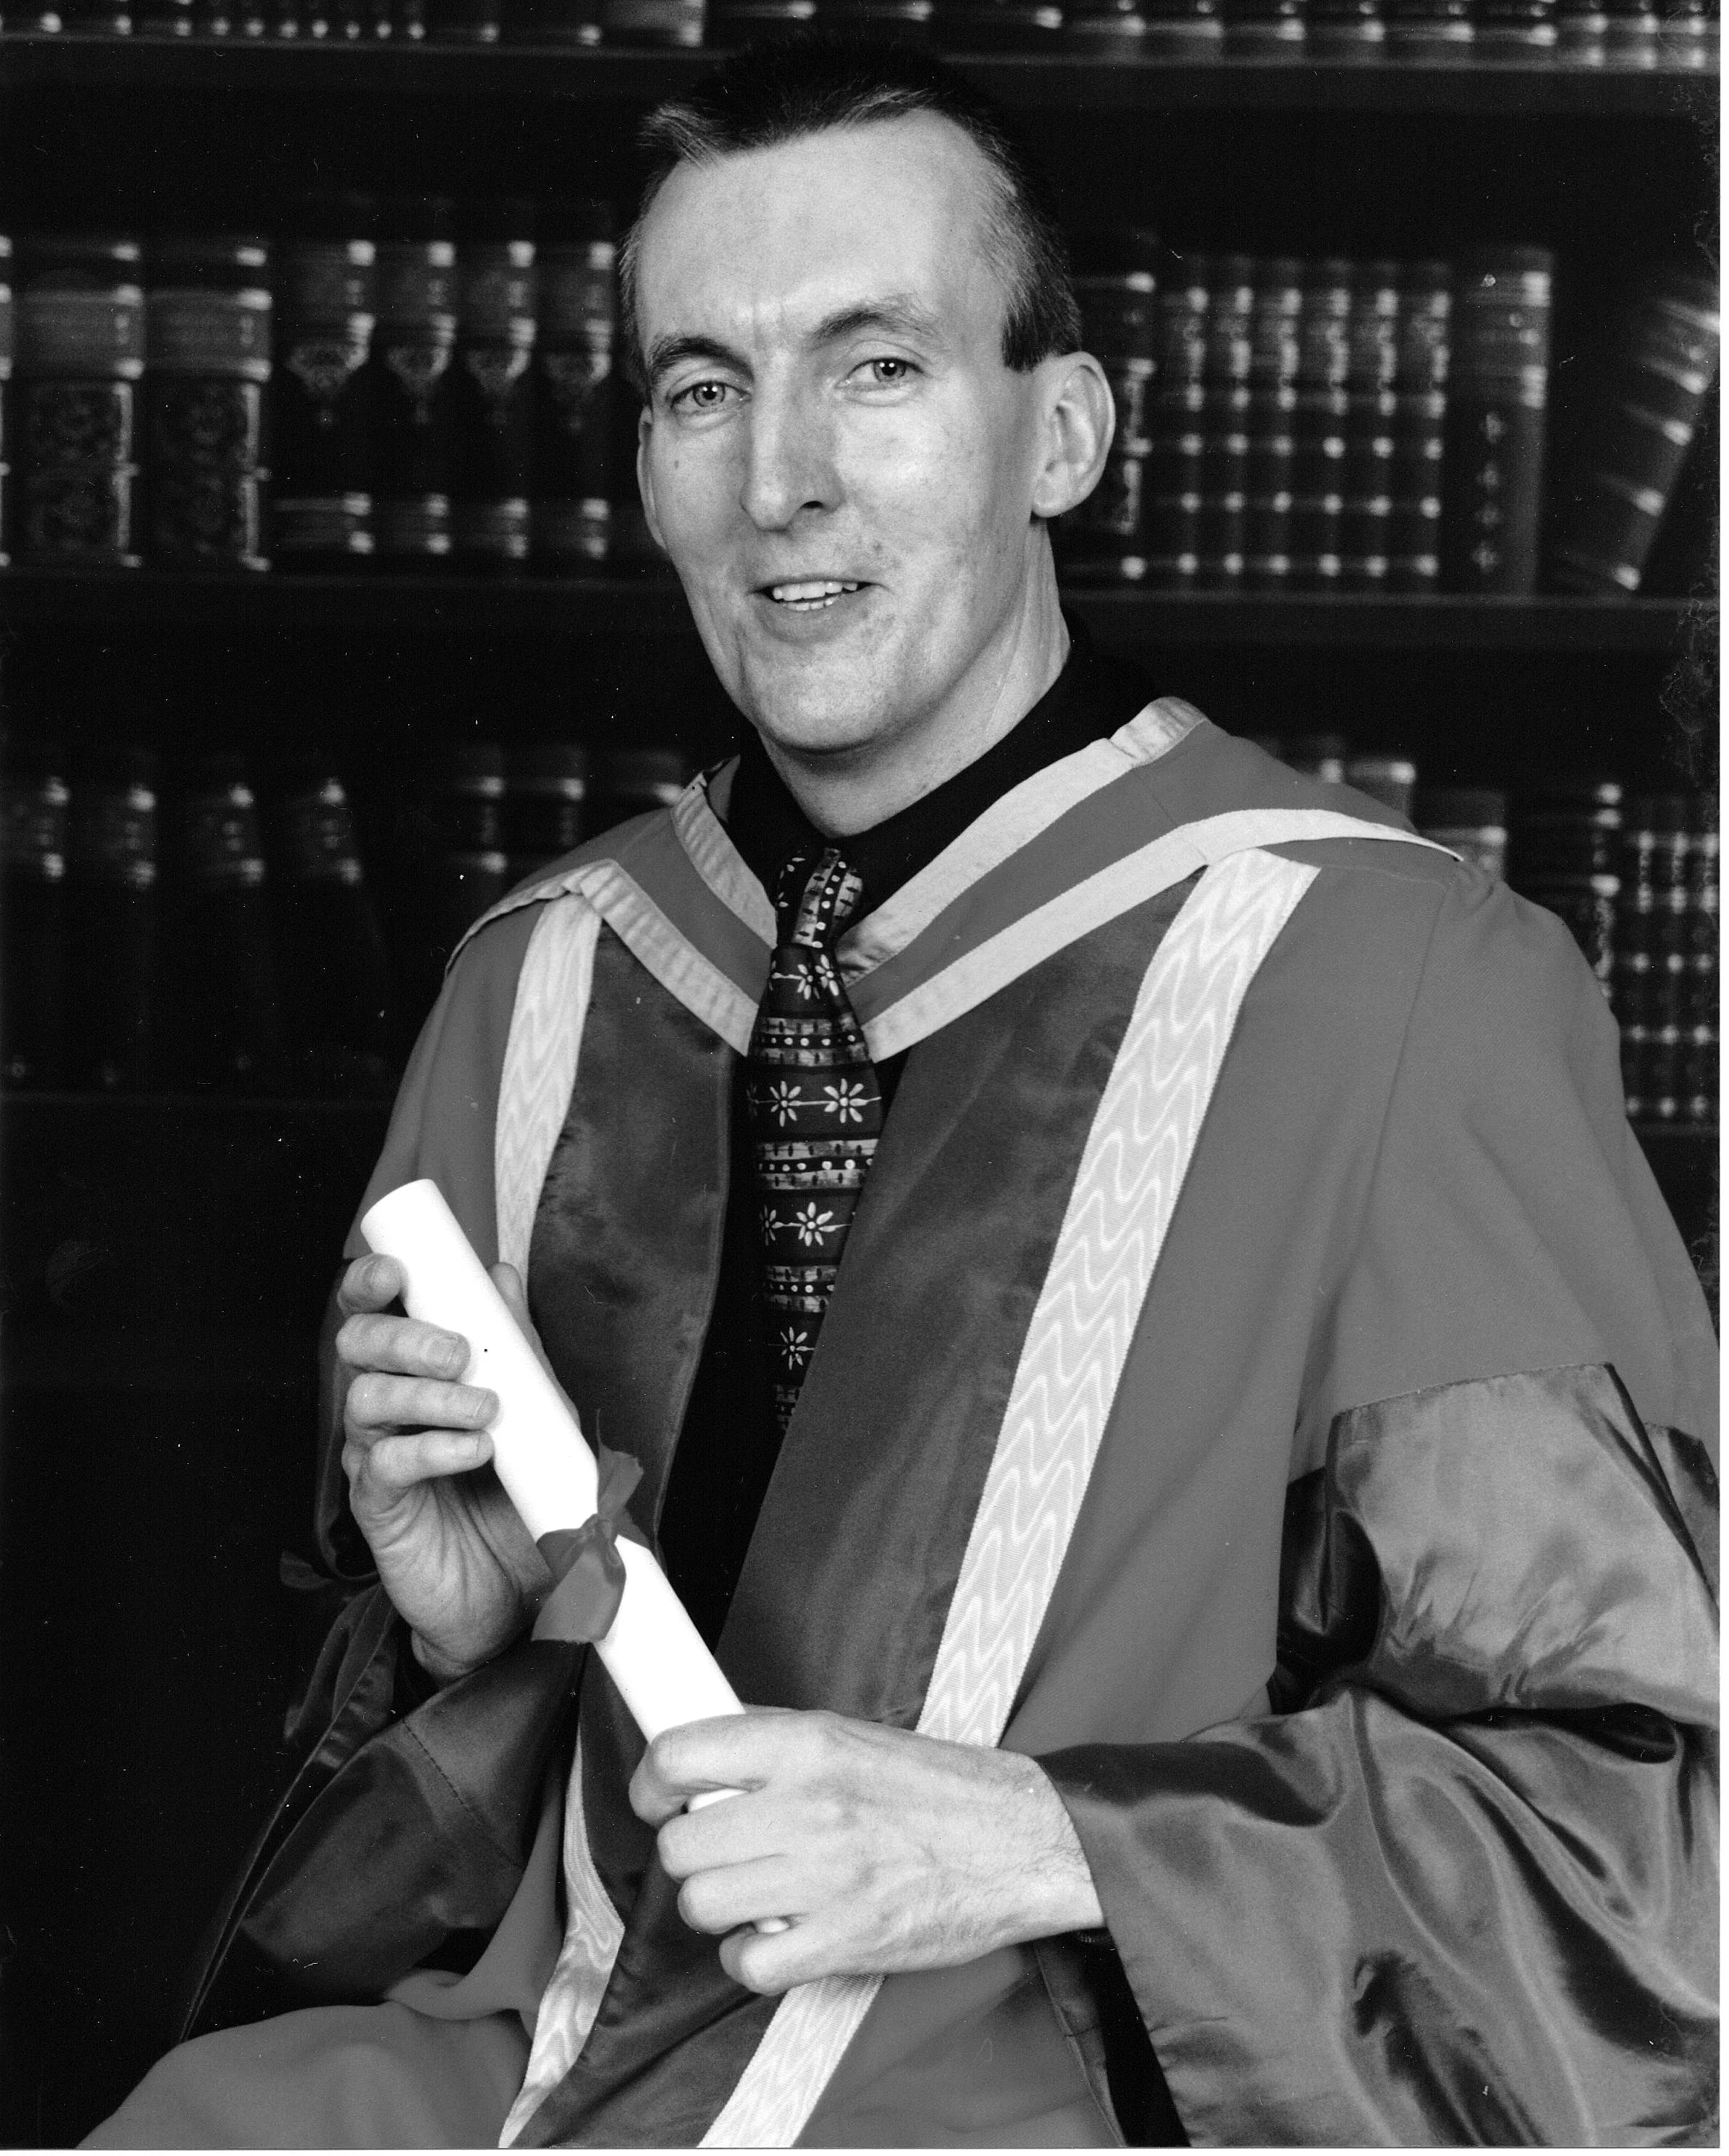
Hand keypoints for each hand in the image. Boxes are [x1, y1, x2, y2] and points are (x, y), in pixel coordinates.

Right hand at [336, 1253, 553, 1682]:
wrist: (518, 1590)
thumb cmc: (516, 1493)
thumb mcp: (533, 1411)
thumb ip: (516, 1346)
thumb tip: (500, 1274)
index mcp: (416, 1372)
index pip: (375, 1313)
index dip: (371, 1284)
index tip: (395, 1273)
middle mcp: (387, 1407)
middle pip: (358, 1347)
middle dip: (403, 1338)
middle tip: (457, 1353)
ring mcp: (375, 1455)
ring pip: (365, 1400)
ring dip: (427, 1396)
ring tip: (483, 1410)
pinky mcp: (378, 1507)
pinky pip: (385, 1464)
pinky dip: (431, 1449)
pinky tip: (473, 1449)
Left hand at [631, 1708, 1103, 1994]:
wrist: (1023, 1840)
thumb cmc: (941, 1790)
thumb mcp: (853, 1736)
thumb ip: (777, 1744)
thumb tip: (706, 1751)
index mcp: (808, 1745)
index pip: (680, 1757)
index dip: (652, 1784)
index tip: (658, 1799)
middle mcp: (809, 1807)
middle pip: (682, 1846)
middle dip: (692, 1853)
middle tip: (723, 1849)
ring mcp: (824, 1878)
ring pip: (704, 1904)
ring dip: (719, 1905)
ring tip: (755, 1892)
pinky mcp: (844, 1942)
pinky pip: (749, 1963)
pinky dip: (751, 1956)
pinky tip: (777, 1936)